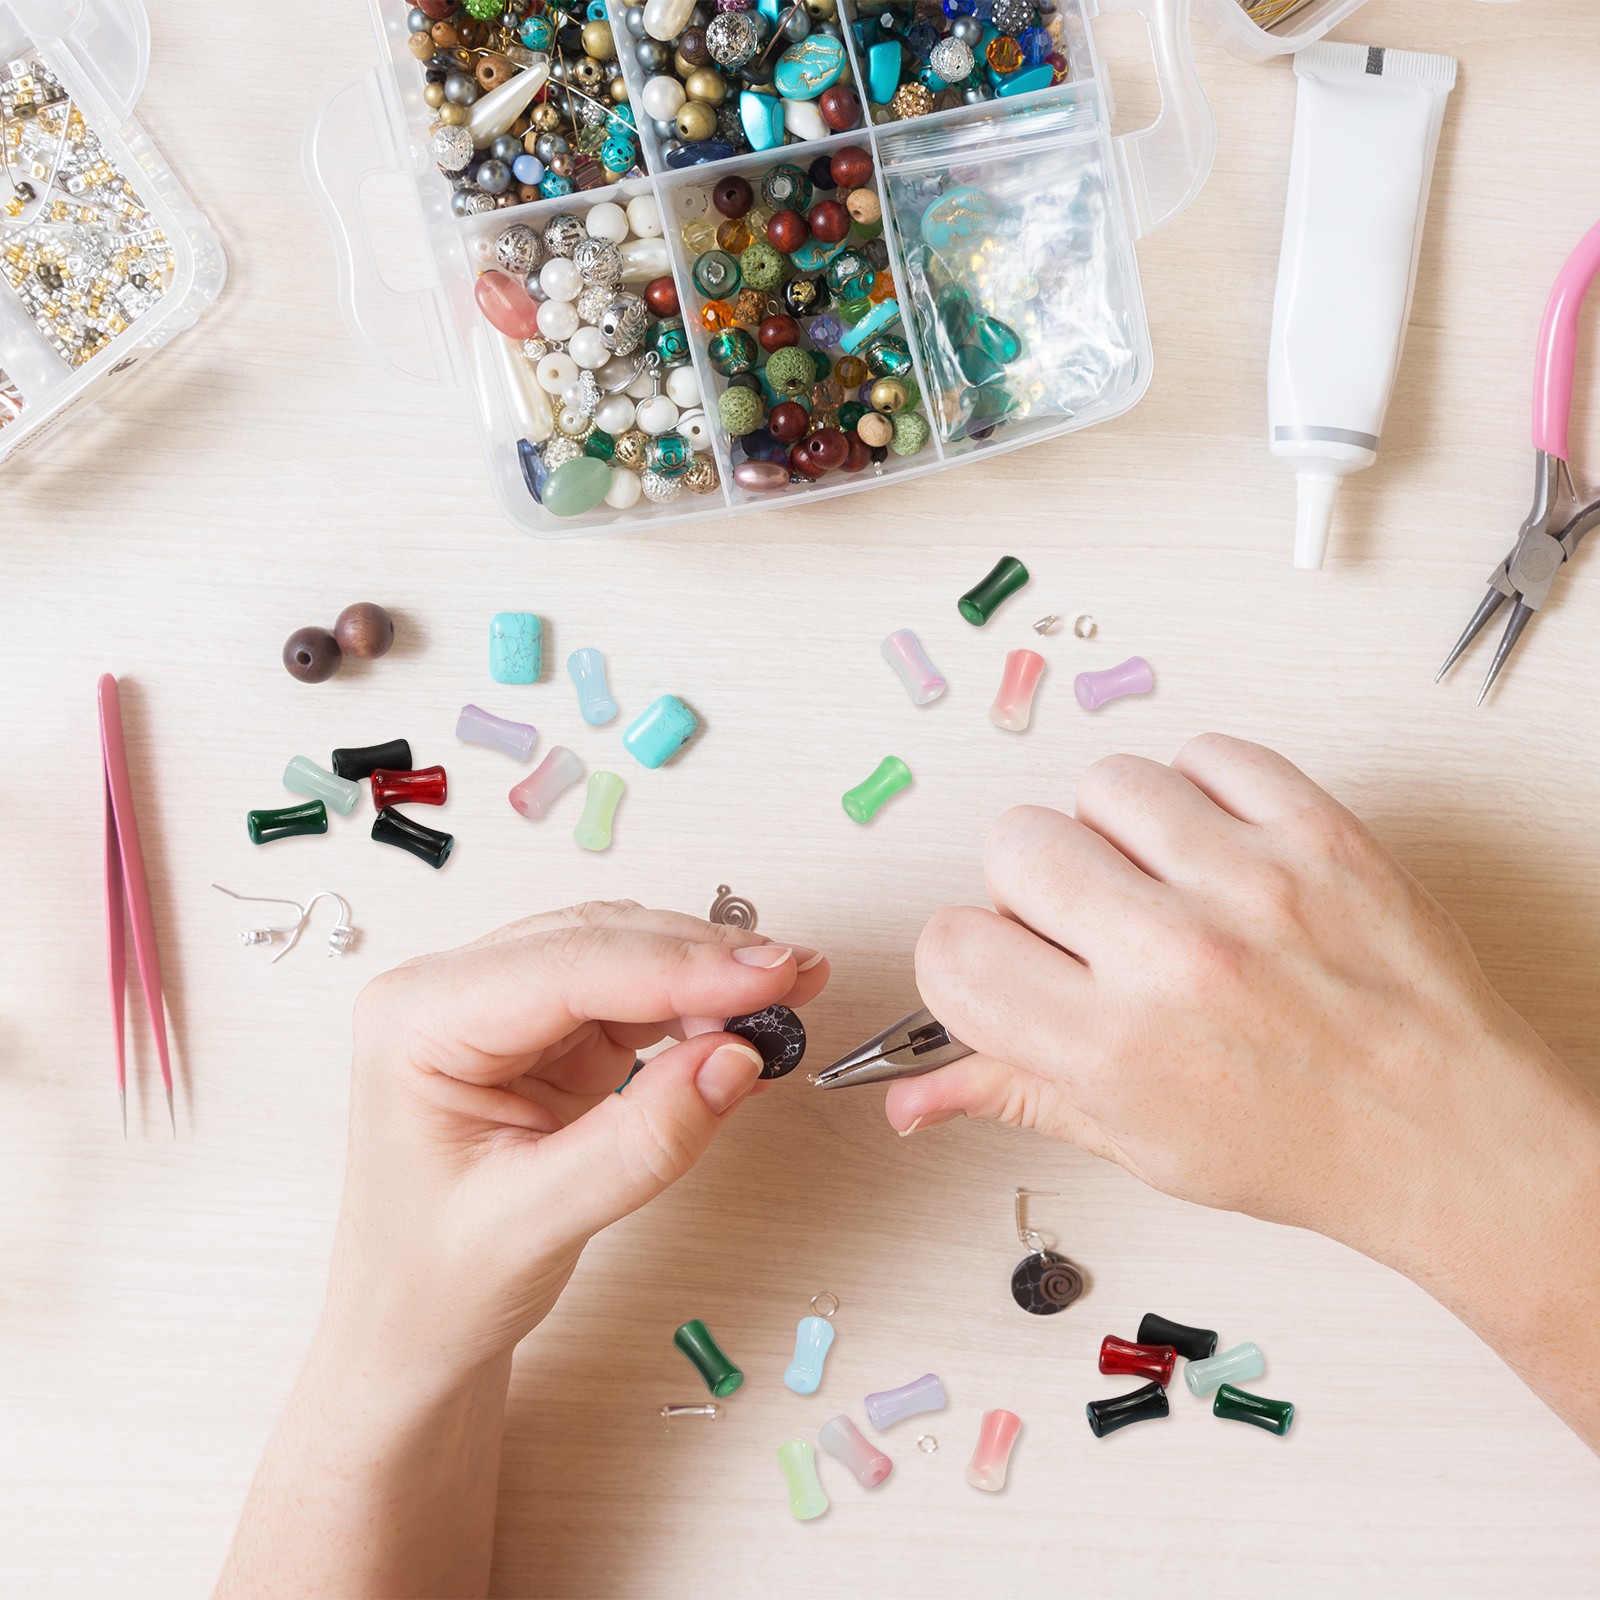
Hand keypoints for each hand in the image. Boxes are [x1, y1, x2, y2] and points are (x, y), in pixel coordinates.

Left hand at [330, 901, 827, 1373]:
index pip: (566, 968)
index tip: (768, 973)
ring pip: (625, 960)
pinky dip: (696, 1012)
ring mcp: (504, 1010)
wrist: (412, 1336)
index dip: (678, 966)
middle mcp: (454, 996)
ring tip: (786, 1000)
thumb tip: (734, 1062)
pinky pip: (636, 1001)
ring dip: (708, 979)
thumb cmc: (434, 1284)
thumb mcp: (533, 1224)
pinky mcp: (547, 1036)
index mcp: (417, 1021)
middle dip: (703, 960)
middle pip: (601, 945)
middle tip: (796, 977)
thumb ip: (639, 1143)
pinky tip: (746, 1031)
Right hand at [897, 735, 1598, 1280]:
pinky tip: (1219, 850)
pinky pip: (1208, 754)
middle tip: (1092, 929)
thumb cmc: (1308, 1151)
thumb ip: (1014, 1096)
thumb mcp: (1140, 1144)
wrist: (1456, 1136)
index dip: (967, 958)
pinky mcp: (1318, 832)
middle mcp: (1173, 956)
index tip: (1005, 969)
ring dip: (1117, 833)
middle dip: (1034, 887)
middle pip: (1016, 843)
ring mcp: (1250, 882)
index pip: (952, 949)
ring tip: (1165, 885)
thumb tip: (912, 1098)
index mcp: (1115, 1048)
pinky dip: (1201, 791)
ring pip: (1106, 784)